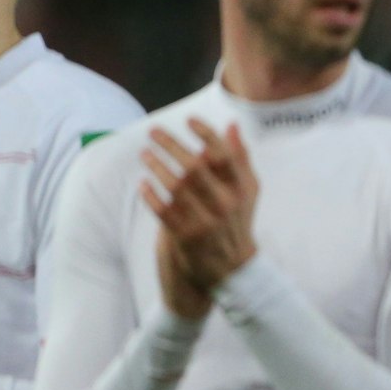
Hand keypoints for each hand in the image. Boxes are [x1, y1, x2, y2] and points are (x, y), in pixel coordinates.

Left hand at [139, 118, 259, 317]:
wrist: (231, 269)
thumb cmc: (237, 222)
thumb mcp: (247, 191)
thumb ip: (239, 158)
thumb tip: (231, 125)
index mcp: (241, 190)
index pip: (224, 156)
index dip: (206, 135)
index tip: (189, 120)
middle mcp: (224, 204)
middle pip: (195, 167)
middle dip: (171, 146)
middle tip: (153, 132)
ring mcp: (205, 221)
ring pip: (176, 187)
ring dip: (157, 167)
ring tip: (144, 154)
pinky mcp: (186, 237)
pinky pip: (163, 211)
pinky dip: (151, 196)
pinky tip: (143, 183)